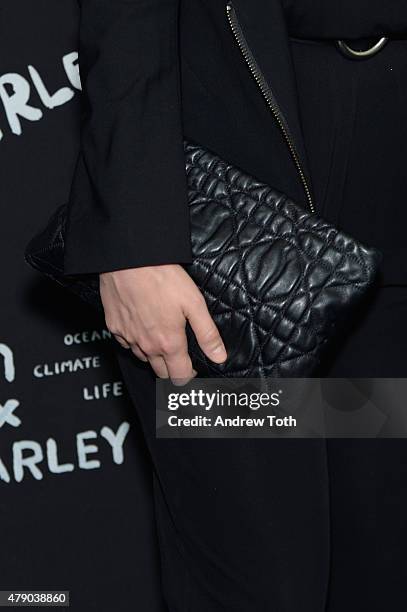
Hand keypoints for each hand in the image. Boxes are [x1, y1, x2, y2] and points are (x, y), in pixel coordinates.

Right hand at [99, 264, 226, 383]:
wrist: (129, 261)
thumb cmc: (162, 278)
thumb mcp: (194, 304)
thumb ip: (207, 334)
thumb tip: (219, 357)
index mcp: (169, 342)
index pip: (179, 376)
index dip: (189, 377)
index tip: (193, 371)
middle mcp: (147, 345)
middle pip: (160, 373)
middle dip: (172, 370)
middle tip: (180, 358)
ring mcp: (128, 337)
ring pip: (143, 358)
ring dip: (154, 356)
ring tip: (162, 340)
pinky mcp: (114, 327)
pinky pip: (127, 343)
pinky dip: (136, 341)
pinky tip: (142, 328)